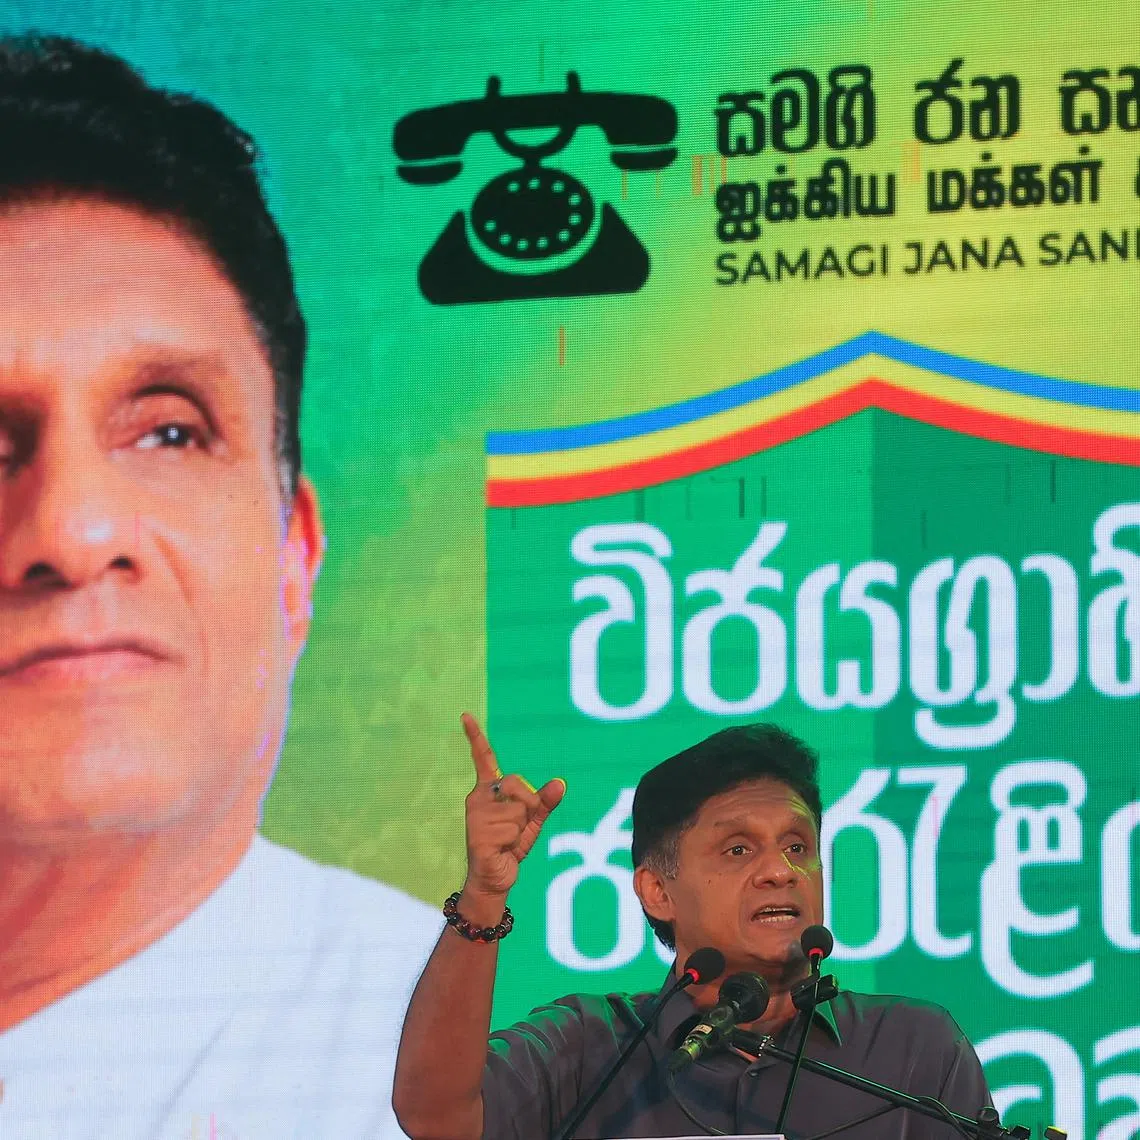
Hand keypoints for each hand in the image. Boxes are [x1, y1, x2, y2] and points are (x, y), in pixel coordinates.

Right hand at [461, 712, 564, 901]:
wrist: (494, 879)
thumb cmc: (509, 848)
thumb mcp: (531, 823)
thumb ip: (545, 803)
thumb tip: (560, 783)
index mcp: (488, 791)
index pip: (484, 759)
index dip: (476, 737)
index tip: (466, 716)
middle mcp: (478, 798)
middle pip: (517, 784)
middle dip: (529, 805)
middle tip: (517, 827)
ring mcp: (476, 816)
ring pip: (519, 810)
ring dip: (521, 829)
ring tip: (507, 841)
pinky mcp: (478, 834)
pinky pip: (513, 829)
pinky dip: (515, 842)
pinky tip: (501, 849)